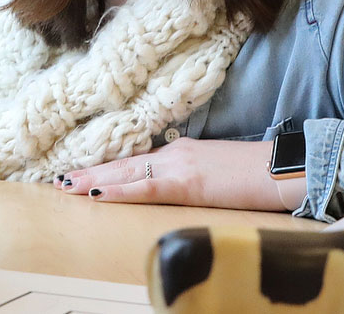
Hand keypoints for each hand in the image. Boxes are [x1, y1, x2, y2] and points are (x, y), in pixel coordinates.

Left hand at [56, 139, 302, 211]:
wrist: (283, 169)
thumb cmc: (257, 173)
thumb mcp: (218, 172)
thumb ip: (194, 175)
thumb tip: (178, 184)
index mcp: (182, 151)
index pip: (137, 159)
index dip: (108, 166)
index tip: (82, 172)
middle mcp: (174, 153)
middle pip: (124, 162)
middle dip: (90, 171)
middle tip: (59, 179)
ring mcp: (179, 165)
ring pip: (126, 172)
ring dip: (93, 179)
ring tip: (66, 186)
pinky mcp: (188, 182)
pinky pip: (146, 187)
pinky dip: (120, 189)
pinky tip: (98, 192)